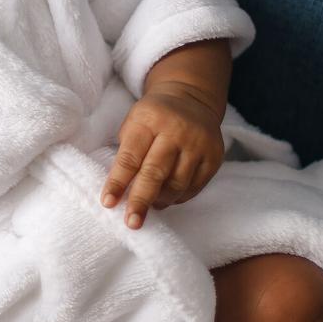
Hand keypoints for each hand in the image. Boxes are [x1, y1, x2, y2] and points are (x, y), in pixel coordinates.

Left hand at [100, 80, 225, 228]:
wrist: (191, 99)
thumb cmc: (153, 117)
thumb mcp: (134, 122)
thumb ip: (127, 152)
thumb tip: (119, 192)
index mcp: (149, 120)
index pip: (131, 157)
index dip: (118, 182)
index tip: (108, 203)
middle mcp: (176, 131)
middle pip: (155, 173)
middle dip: (141, 201)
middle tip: (131, 222)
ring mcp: (199, 144)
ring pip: (177, 184)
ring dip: (160, 200)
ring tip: (150, 206)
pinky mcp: (215, 156)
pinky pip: (194, 187)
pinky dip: (178, 197)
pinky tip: (167, 198)